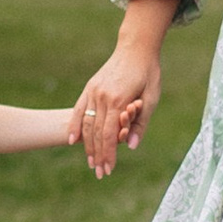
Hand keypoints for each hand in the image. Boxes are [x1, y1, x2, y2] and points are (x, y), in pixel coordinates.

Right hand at [75, 47, 158, 177]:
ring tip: (90, 162)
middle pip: (95, 133)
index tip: (109, 169)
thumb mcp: (151, 98)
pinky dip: (74, 126)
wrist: (135, 48)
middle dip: (97, 155)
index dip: (108, 154)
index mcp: (118, 100)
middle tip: (99, 173)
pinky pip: (79, 110)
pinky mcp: (90, 87)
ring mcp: (93, 91)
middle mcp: (102, 97)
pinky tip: (71, 140)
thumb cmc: (148, 73)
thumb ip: (141, 123)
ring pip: (86, 123)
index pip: (109, 135)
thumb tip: (131, 146)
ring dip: (87, 145)